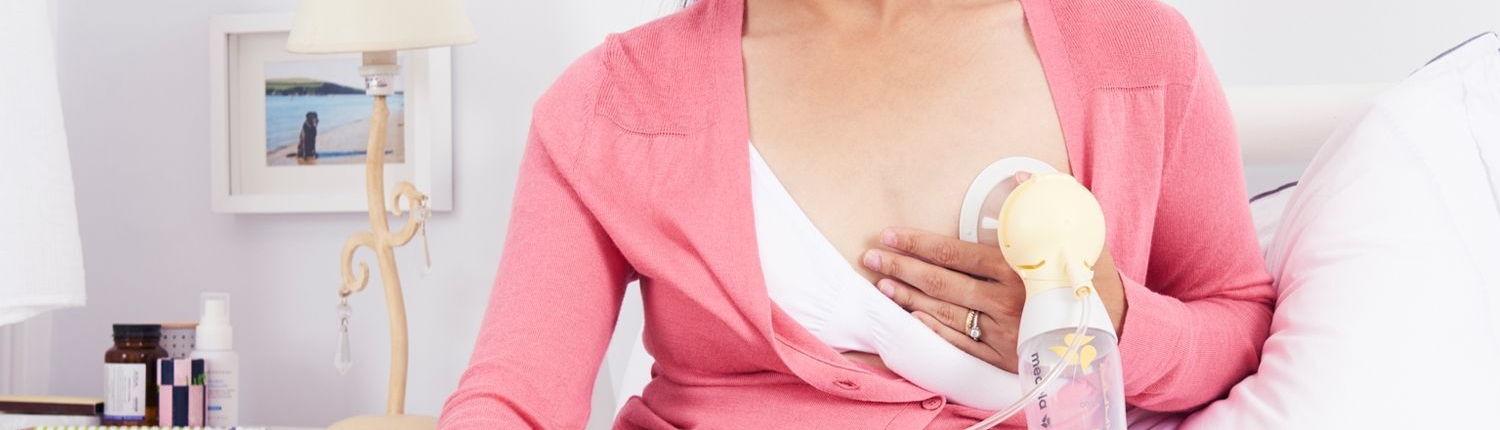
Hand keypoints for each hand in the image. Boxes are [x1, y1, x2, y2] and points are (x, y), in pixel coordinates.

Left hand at [862, 227, 1125, 372]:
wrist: (1116, 328)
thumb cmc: (1088, 275)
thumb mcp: (1074, 233)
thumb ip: (1042, 204)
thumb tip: (1019, 174)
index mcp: (1015, 266)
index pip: (953, 253)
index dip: (916, 244)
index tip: (888, 235)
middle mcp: (1004, 300)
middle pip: (939, 283)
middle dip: (899, 269)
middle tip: (870, 259)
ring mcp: (1002, 331)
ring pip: (943, 313)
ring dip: (908, 298)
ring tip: (881, 286)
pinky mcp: (1003, 357)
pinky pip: (959, 344)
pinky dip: (932, 331)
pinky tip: (911, 319)